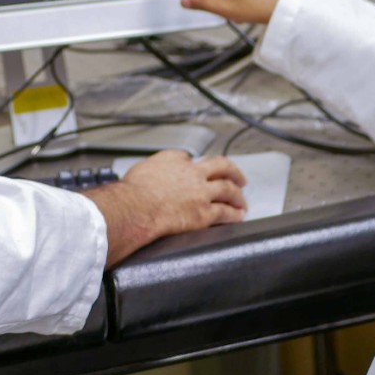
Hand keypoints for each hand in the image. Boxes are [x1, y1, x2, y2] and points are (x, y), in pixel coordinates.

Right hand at [83, 150, 245, 265]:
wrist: (136, 208)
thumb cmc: (132, 193)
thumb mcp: (140, 169)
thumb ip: (152, 169)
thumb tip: (151, 173)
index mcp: (175, 160)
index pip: (190, 159)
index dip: (196, 165)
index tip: (200, 170)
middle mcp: (192, 173)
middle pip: (221, 167)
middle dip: (233, 171)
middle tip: (239, 176)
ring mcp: (201, 193)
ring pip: (228, 190)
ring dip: (238, 195)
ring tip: (242, 200)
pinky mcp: (204, 213)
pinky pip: (226, 212)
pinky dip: (234, 214)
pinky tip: (238, 216)